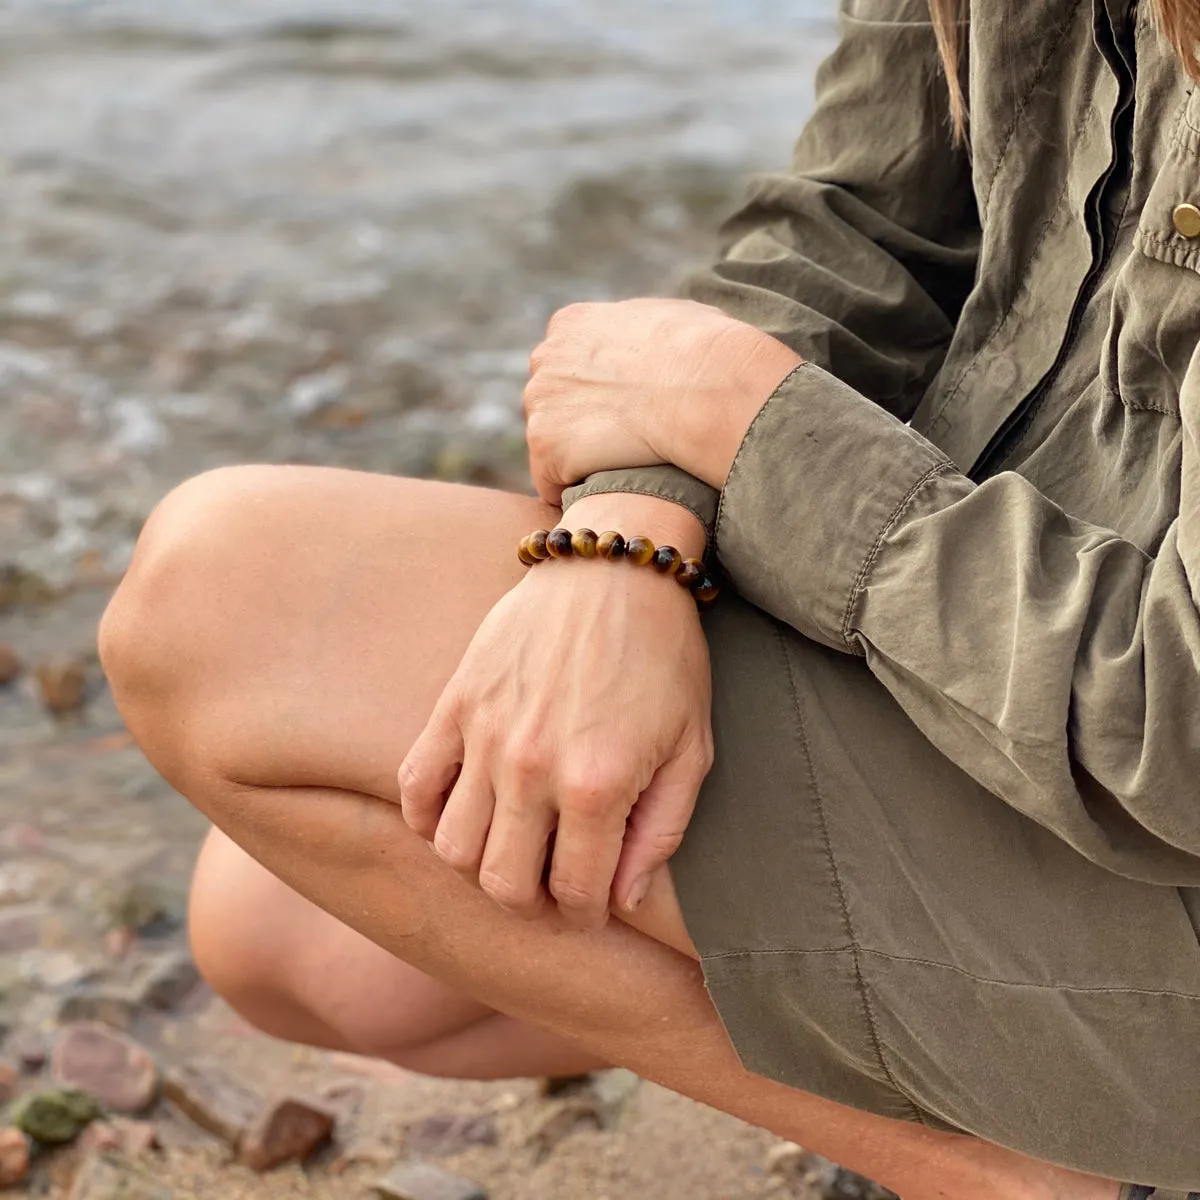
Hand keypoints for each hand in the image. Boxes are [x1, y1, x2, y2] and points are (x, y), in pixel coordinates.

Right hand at [397, 495, 712, 928]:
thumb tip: (625, 897)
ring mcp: (485, 735)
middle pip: (503, 885)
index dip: (586, 911)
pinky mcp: (455, 704)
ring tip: (510, 847)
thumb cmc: (664, 658)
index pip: (574, 893)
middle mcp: (532, 768)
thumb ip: (661, 831)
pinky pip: (414, 786)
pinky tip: (459, 815)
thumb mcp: (691, 748)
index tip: (592, 900)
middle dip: (531, 902)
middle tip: (551, 882)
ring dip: (480, 865)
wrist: (615, 569)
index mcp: (597, 785)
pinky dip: (426, 817)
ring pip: (453, 848)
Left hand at [524, 297, 800, 503]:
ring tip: (620, 469)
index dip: (594, 393)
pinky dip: (574, 492)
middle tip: (622, 445)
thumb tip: (664, 336)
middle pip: (550, 403)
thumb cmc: (707, 352)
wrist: (707, 389)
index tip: (623, 412)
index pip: (566, 364)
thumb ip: (646, 328)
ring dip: (578, 459)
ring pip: (550, 444)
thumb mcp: (675, 317)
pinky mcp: (546, 448)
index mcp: (573, 324)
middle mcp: (545, 358)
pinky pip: (551, 483)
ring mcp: (540, 404)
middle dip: (580, 424)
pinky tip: (607, 493)